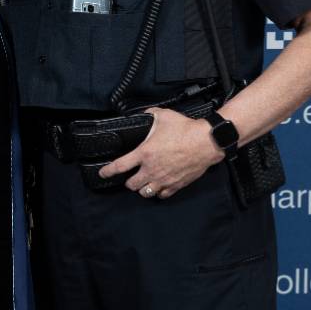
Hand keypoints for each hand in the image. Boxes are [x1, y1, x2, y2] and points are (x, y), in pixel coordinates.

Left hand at [97, 107, 223, 199]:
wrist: (207, 142)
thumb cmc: (185, 129)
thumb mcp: (164, 116)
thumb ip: (150, 115)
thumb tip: (145, 114)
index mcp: (145, 153)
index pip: (120, 166)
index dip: (108, 172)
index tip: (103, 173)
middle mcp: (152, 169)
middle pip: (131, 184)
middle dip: (128, 181)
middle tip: (130, 176)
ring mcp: (164, 179)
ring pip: (145, 193)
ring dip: (142, 188)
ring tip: (144, 182)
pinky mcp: (176, 185)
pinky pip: (162, 195)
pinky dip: (158, 192)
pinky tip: (159, 187)